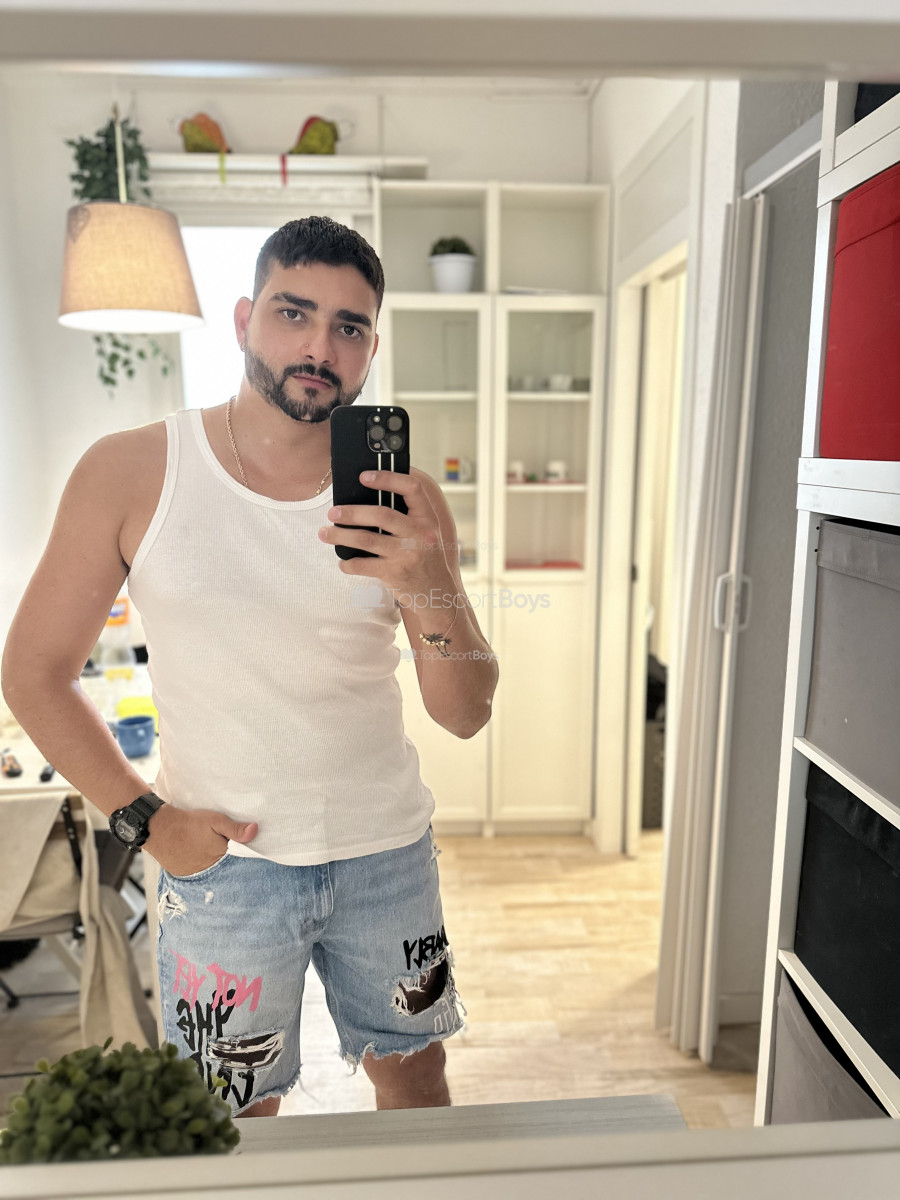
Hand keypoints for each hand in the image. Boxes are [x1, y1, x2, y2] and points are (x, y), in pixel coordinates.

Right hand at [142, 805, 257, 876]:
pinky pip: (196, 873)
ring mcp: (195, 874)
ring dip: (213, 865)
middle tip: (226, 853)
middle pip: (224, 868)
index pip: (238, 862)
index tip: (246, 854)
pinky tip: (197, 858)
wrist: (159, 828)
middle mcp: (209, 870)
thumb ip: (235, 829)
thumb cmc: (189, 823)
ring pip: (210, 872)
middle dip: (228, 863)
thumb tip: (255, 831)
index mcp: (221, 857)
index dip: (242, 857)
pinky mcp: (182, 874)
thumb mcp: (216, 821)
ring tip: (209, 854)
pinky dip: (199, 868)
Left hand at [317, 469, 448, 602]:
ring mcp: (407, 555)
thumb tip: (371, 495)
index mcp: (428, 518)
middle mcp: (420, 534)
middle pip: (381, 514)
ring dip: (340, 535)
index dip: (387, 478)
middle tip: (332, 512)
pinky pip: (364, 566)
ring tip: (325, 533)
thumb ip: (408, 514)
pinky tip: (342, 562)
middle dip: (352, 512)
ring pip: (366, 539)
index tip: (364, 476)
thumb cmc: (426, 557)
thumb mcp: (427, 532)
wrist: (438, 592)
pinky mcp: (395, 574)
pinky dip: (348, 563)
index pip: (412, 489)